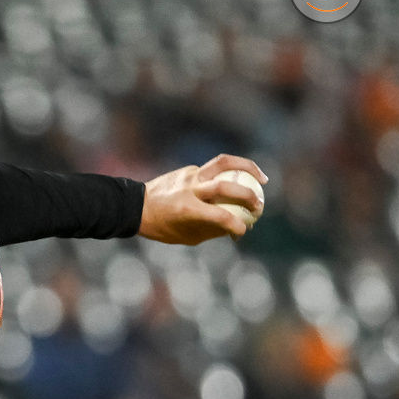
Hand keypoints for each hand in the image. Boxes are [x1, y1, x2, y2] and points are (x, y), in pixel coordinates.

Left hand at [138, 154, 268, 244]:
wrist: (135, 205)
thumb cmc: (161, 226)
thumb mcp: (185, 236)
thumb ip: (212, 230)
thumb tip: (239, 227)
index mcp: (187, 210)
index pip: (220, 216)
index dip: (237, 226)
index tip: (243, 231)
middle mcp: (189, 189)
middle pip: (225, 186)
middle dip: (248, 196)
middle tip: (260, 207)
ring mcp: (189, 175)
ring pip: (223, 162)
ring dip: (247, 167)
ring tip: (262, 178)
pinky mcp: (189, 170)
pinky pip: (214, 168)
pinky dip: (230, 173)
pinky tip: (240, 181)